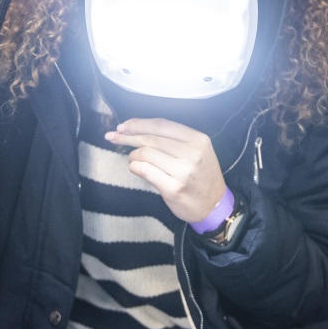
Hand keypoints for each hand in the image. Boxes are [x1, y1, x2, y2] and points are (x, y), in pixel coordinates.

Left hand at [105, 118, 225, 223]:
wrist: (214, 205)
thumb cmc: (201, 175)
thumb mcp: (198, 150)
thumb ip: (174, 139)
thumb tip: (137, 129)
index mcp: (197, 139)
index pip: (161, 125)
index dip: (138, 123)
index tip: (123, 125)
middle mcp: (191, 153)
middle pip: (151, 138)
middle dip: (128, 136)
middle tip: (113, 136)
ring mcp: (183, 172)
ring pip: (145, 154)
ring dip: (132, 155)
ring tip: (132, 158)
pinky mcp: (173, 188)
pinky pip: (145, 171)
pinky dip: (135, 167)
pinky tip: (134, 168)